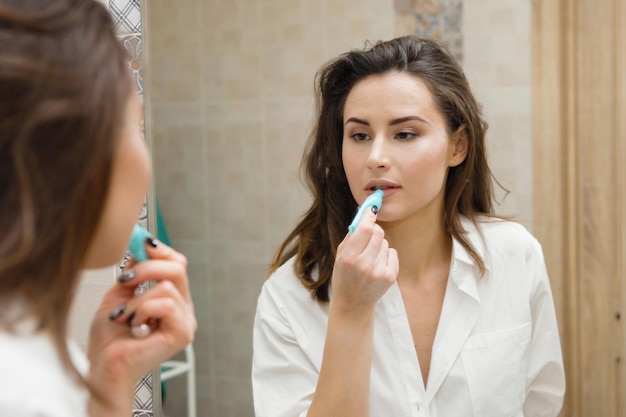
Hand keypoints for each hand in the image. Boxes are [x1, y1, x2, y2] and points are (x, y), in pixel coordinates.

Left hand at [86, 239, 195, 413]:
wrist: (102, 366)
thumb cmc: (109, 338)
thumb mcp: (120, 293)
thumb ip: (134, 271)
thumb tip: (142, 244)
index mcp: (172, 299)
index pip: (178, 264)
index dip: (161, 251)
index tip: (140, 244)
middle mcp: (183, 309)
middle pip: (178, 267)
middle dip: (147, 268)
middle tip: (125, 281)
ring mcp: (186, 321)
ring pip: (168, 286)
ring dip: (137, 299)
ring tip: (124, 316)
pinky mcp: (182, 332)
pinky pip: (166, 304)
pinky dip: (143, 310)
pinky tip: (134, 325)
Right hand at [331, 207, 398, 315]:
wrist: (353, 303)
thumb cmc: (344, 275)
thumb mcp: (340, 255)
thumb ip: (351, 235)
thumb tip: (365, 214)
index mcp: (349, 257)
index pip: (364, 229)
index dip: (369, 216)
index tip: (372, 207)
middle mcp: (364, 264)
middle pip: (378, 233)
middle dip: (373, 230)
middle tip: (368, 236)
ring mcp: (378, 272)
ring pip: (385, 242)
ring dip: (378, 245)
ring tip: (370, 257)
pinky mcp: (389, 277)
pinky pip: (392, 253)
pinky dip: (386, 255)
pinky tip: (378, 265)